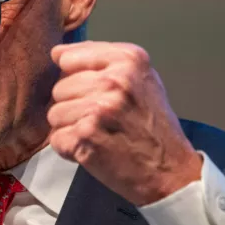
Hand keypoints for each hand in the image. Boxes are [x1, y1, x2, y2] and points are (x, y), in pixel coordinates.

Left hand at [48, 41, 200, 205]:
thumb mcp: (142, 79)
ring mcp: (99, 109)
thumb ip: (103, 61)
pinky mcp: (86, 137)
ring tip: (97, 134)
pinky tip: (92, 149)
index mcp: (128, 60)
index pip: (68, 57)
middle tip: (100, 120)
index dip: (74, 77)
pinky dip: (69, 148)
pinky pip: (56, 138)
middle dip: (73, 106)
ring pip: (54, 113)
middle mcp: (114, 81)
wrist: (170, 171)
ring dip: (70, 128)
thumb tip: (58, 53)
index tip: (92, 92)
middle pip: (60, 87)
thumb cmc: (154, 126)